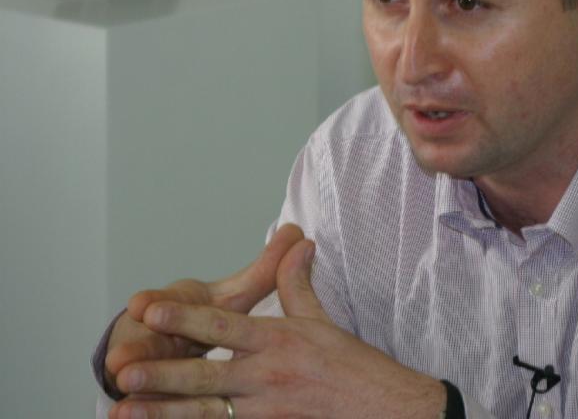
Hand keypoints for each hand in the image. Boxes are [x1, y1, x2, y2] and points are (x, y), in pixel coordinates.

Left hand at [110, 238, 445, 418]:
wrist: (386, 409)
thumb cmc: (353, 366)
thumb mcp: (322, 321)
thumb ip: (297, 283)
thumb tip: (298, 242)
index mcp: (279, 341)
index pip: (224, 327)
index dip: (186, 319)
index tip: (152, 310)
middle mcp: (269, 376)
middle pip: (207, 375)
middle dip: (162, 374)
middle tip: (123, 369)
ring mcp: (267, 412)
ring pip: (206, 413)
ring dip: (164, 412)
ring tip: (126, 409)